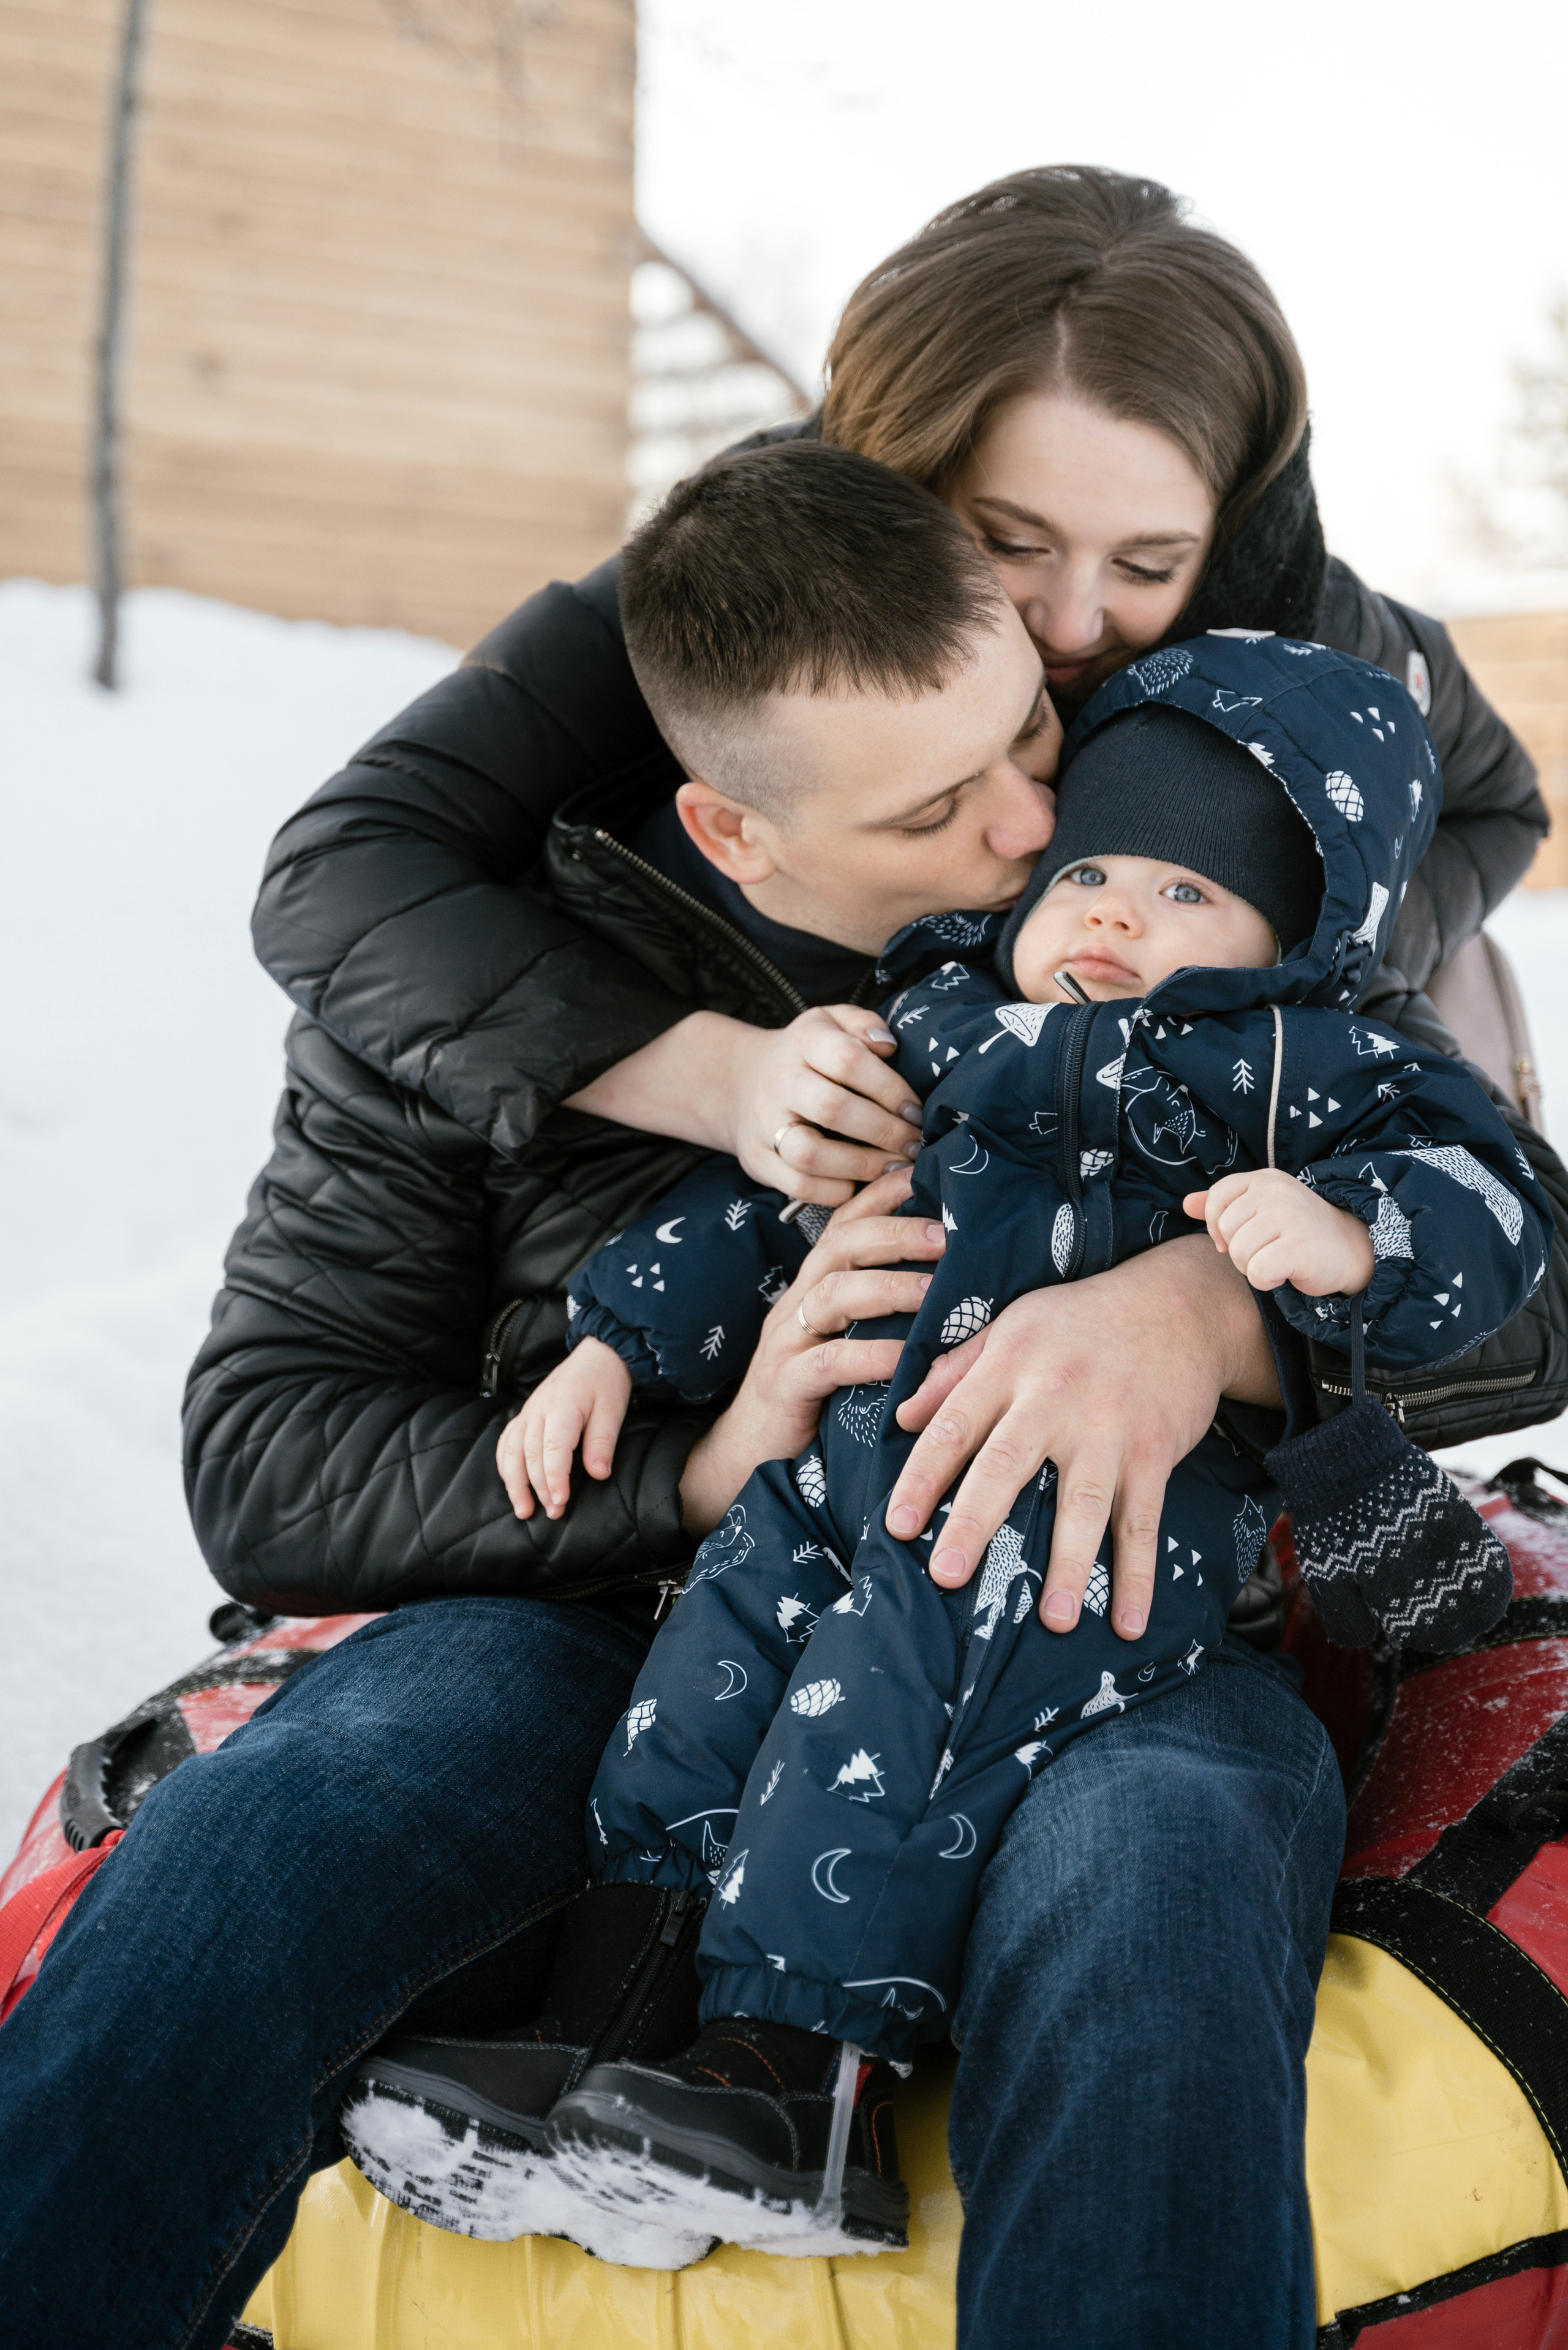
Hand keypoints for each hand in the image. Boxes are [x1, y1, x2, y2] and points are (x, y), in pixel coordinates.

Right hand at [497, 1336, 632, 1520]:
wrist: (595, 1356)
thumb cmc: (605, 1384)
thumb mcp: (613, 1411)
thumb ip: (603, 1443)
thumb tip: (598, 1474)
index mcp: (562, 1407)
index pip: (553, 1448)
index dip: (555, 1478)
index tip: (560, 1501)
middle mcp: (538, 1410)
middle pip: (531, 1455)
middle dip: (540, 1488)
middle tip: (554, 1513)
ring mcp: (528, 1412)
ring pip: (511, 1452)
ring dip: (515, 1483)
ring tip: (524, 1510)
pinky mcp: (524, 1416)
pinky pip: (506, 1443)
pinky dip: (506, 1467)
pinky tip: (512, 1485)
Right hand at [679, 1167, 943, 1532]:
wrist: (746, 1457)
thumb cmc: (813, 1398)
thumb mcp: (845, 1342)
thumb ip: (879, 1312)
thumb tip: (947, 1280)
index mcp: (813, 1286)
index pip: (845, 1224)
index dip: (883, 1195)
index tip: (928, 1171)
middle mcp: (797, 1302)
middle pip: (841, 1245)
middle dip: (895, 1231)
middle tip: (949, 1232)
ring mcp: (786, 1341)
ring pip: (834, 1294)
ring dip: (890, 1286)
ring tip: (936, 1289)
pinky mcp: (785, 1384)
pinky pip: (829, 1361)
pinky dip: (870, 1355)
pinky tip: (905, 1358)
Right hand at [724, 1007, 924, 1203]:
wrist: (741, 1084)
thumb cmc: (806, 1056)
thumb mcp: (831, 1022)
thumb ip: (863, 1023)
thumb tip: (888, 1045)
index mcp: (803, 1042)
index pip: (848, 1059)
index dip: (890, 1088)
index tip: (916, 1111)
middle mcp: (778, 1082)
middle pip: (832, 1108)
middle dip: (883, 1131)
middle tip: (914, 1144)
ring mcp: (764, 1125)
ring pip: (810, 1154)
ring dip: (862, 1166)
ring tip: (894, 1167)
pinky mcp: (758, 1161)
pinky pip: (799, 1186)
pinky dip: (837, 1191)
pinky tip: (862, 1184)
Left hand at [882, 1237, 1279, 1639]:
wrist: (1180, 1304)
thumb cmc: (1080, 1319)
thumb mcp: (1011, 1325)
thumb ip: (955, 1370)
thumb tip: (902, 1417)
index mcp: (1010, 1364)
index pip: (954, 1424)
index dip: (922, 1475)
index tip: (895, 1524)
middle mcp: (1055, 1397)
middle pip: (1007, 1464)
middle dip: (974, 1522)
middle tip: (946, 1575)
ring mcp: (1109, 1428)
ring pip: (1083, 1503)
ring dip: (1068, 1565)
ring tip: (1052, 1621)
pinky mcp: (1154, 1452)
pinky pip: (1143, 1521)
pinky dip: (1138, 1575)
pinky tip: (1129, 1623)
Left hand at [1185, 1171, 1374, 1297]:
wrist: (1351, 1250)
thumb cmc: (1298, 1232)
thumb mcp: (1261, 1210)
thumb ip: (1223, 1206)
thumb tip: (1185, 1204)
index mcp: (1265, 1179)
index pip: (1217, 1198)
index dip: (1216, 1225)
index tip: (1230, 1239)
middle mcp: (1276, 1192)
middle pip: (1226, 1231)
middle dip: (1239, 1251)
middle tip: (1268, 1250)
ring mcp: (1289, 1217)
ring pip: (1239, 1254)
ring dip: (1253, 1268)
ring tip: (1278, 1260)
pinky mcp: (1299, 1247)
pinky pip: (1257, 1272)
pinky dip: (1267, 1282)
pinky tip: (1286, 1274)